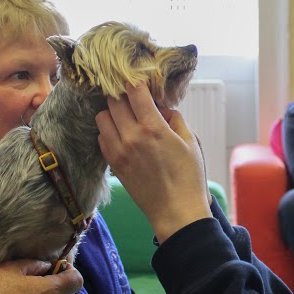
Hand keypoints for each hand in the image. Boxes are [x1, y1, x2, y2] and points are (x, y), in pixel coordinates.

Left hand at [95, 83, 210, 242]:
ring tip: (125, 117)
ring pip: (102, 117)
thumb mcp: (191, 142)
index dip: (135, 82)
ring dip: (112, 112)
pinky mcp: (114, 164)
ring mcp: (119, 151)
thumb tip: (162, 108)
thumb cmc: (189, 178)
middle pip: (114, 101)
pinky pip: (101, 138)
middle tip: (132, 99)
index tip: (138, 81)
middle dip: (123, 95)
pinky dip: (108, 131)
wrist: (177, 212)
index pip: (134, 92)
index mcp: (154, 128)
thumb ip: (175, 119)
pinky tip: (122, 134)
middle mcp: (132, 137)